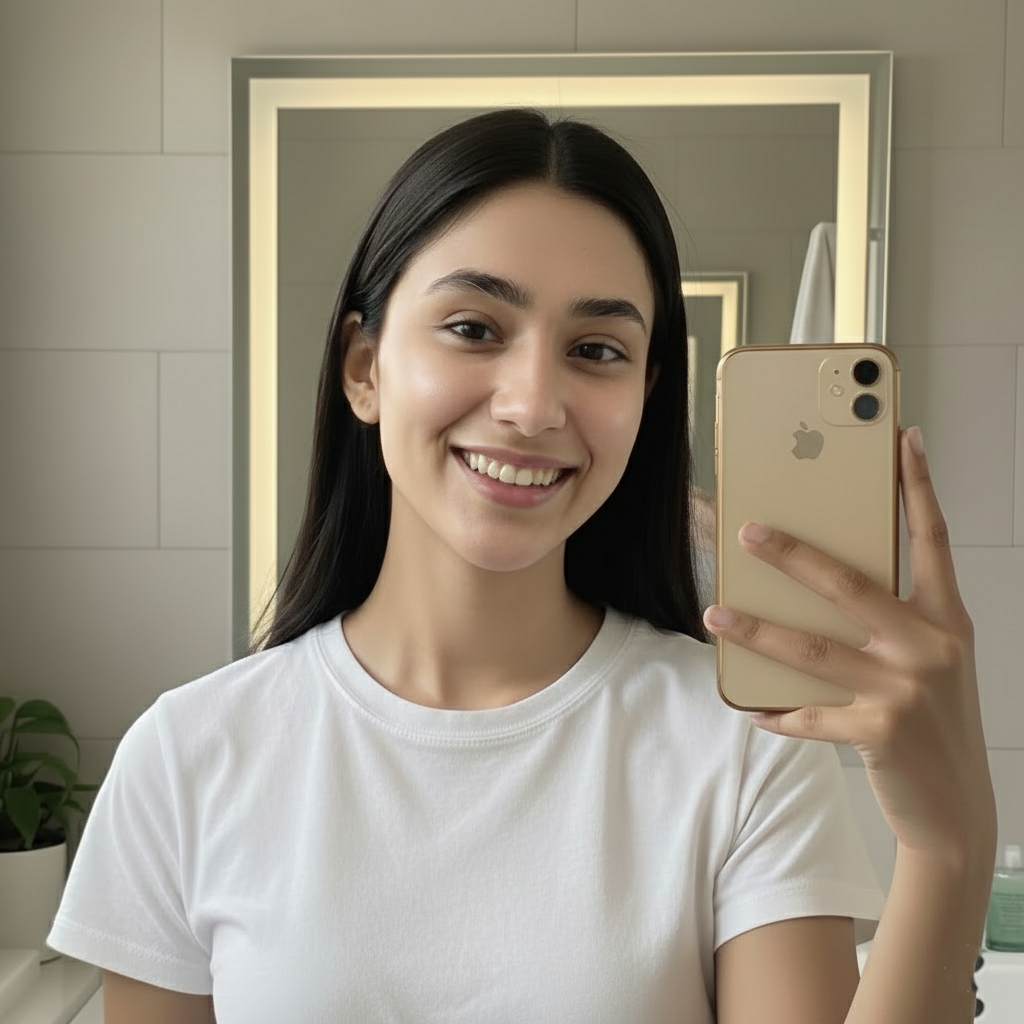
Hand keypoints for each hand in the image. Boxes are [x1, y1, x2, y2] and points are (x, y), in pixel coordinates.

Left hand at [702, 427, 996, 859]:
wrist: (957, 807)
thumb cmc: (934, 720)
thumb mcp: (930, 661)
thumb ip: (892, 621)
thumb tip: (814, 580)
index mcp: (946, 619)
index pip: (932, 539)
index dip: (919, 486)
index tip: (901, 438)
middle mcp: (931, 647)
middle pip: (849, 584)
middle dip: (792, 554)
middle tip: (744, 529)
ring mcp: (905, 690)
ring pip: (811, 648)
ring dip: (755, 630)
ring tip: (714, 615)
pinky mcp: (879, 733)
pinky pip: (806, 714)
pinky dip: (773, 710)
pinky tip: (745, 703)